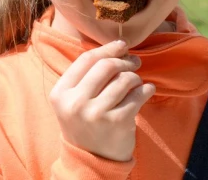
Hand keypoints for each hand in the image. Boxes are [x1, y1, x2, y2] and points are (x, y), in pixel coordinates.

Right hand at [49, 40, 155, 161]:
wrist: (92, 161)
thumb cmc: (85, 123)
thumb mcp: (73, 100)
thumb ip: (87, 75)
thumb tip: (118, 47)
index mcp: (61, 93)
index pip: (86, 59)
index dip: (107, 49)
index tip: (121, 45)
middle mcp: (75, 103)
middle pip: (106, 66)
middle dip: (124, 60)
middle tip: (134, 62)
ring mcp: (96, 113)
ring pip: (124, 79)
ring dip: (135, 77)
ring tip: (136, 82)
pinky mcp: (118, 122)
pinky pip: (138, 95)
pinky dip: (146, 89)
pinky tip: (146, 91)